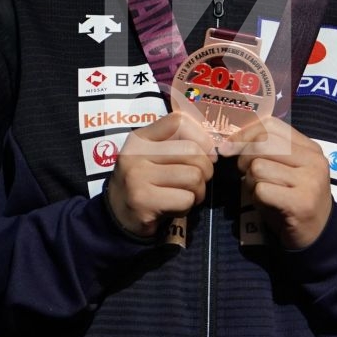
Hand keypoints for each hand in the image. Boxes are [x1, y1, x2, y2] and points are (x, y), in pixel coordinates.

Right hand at [105, 112, 215, 237]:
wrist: (120, 215)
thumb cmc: (148, 182)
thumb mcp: (157, 156)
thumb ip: (182, 144)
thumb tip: (216, 150)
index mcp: (140, 138)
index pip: (178, 121)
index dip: (202, 136)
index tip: (207, 153)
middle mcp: (135, 153)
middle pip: (192, 151)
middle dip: (206, 169)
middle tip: (198, 181)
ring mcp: (137, 177)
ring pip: (193, 176)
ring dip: (198, 191)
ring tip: (186, 195)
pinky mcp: (143, 201)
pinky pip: (186, 199)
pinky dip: (188, 207)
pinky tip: (174, 208)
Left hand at [224, 116, 333, 249]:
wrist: (317, 234)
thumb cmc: (294, 199)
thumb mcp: (286, 170)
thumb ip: (268, 151)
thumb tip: (230, 142)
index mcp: (310, 148)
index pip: (271, 126)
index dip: (245, 132)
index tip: (230, 145)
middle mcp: (313, 161)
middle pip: (262, 143)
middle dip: (244, 157)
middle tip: (244, 172)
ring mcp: (309, 181)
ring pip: (258, 167)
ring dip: (250, 182)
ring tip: (260, 191)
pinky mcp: (300, 203)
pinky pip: (261, 190)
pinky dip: (256, 198)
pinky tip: (266, 204)